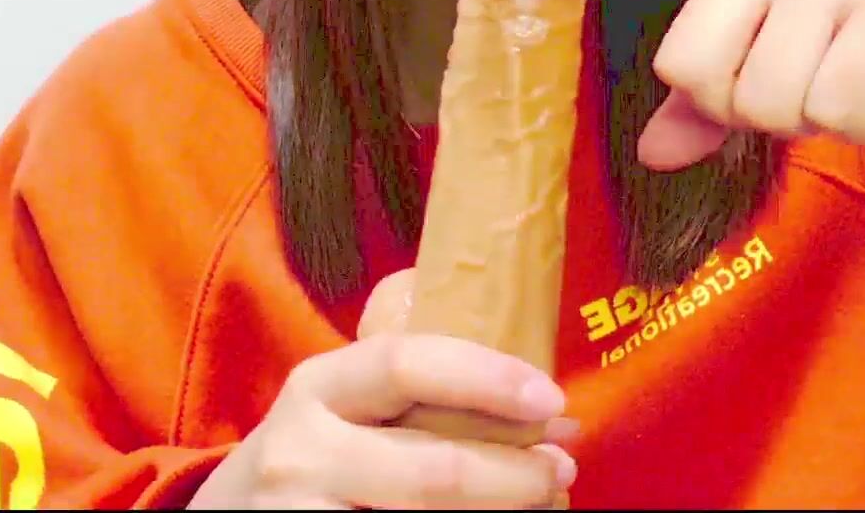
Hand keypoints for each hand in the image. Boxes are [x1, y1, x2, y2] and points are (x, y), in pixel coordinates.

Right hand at [190, 270, 577, 509]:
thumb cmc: (312, 456)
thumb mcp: (337, 404)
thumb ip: (406, 384)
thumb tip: (542, 399)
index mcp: (316, 387)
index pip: (405, 365)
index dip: (485, 378)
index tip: (551, 398)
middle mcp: (301, 453)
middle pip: (433, 470)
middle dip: (516, 473)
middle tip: (564, 469)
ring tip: (542, 506)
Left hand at [456, 0, 864, 166]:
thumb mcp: (792, 38)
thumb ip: (713, 96)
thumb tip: (651, 148)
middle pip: (688, 63)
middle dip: (735, 102)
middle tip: (794, 78)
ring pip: (762, 97)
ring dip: (805, 114)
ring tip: (846, 73)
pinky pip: (833, 110)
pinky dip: (856, 122)